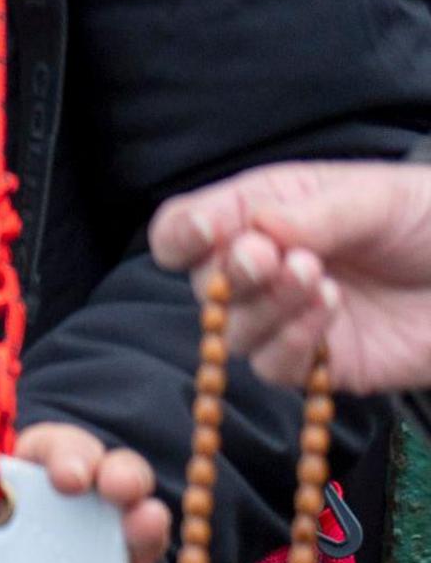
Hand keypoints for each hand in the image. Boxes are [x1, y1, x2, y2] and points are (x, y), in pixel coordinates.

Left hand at [0, 395, 167, 562]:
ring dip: (145, 536)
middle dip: (125, 481)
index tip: (66, 476)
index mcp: (39, 468)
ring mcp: (94, 560)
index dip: (73, 456)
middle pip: (119, 485)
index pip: (66, 450)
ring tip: (143, 530)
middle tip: (118, 491)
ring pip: (136, 544)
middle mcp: (80, 509)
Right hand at [147, 160, 430, 393]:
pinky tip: (331, 310)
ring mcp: (285, 318)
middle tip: (269, 258)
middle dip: (231, 272)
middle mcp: (264, 267)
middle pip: (204, 282)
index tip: (205, 234)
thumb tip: (255, 229)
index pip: (187, 226)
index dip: (182, 233)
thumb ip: (317, 213)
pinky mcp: (314, 363)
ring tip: (317, 278)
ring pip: (233, 329)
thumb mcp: (380, 197)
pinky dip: (292, 341)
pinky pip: (272, 365)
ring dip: (267, 306)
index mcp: (266, 212)